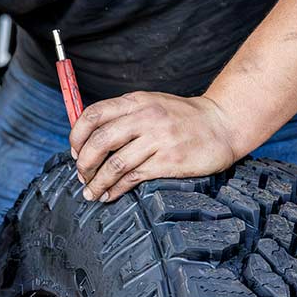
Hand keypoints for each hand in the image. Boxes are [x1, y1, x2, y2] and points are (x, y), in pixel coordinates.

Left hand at [68, 91, 245, 202]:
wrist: (222, 124)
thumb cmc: (183, 118)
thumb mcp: (151, 105)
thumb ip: (123, 116)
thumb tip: (88, 139)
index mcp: (136, 102)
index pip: (93, 115)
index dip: (77, 136)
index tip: (74, 152)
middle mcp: (145, 118)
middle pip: (99, 142)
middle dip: (83, 164)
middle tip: (81, 176)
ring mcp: (158, 139)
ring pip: (114, 164)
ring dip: (96, 182)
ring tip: (90, 193)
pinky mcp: (169, 161)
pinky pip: (132, 178)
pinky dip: (115, 189)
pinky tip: (109, 195)